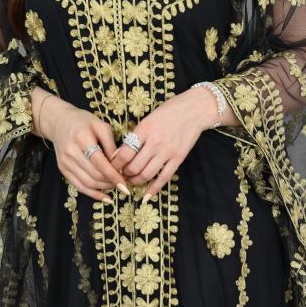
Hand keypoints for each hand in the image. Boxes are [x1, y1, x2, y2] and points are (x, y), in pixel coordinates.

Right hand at [41, 96, 130, 202]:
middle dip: (111, 182)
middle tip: (123, 183)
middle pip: (94, 175)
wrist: (59, 122)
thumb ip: (111, 144)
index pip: (99, 162)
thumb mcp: (101, 125)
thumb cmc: (83, 122)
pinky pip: (79, 186)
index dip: (113, 175)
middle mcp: (71, 152)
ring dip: (104, 188)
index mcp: (82, 138)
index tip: (125, 183)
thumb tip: (120, 164)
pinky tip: (105, 197)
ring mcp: (65, 162)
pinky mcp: (63, 169)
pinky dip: (93, 194)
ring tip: (115, 186)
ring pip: (88, 183)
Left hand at [109, 88, 214, 202]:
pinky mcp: (178, 158)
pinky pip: (164, 178)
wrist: (194, 110)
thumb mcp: (148, 119)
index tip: (111, 167)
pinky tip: (146, 196)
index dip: (115, 164)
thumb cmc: (168, 111)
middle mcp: (155, 142)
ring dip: (136, 181)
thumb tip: (120, 154)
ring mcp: (167, 152)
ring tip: (131, 181)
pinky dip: (153, 189)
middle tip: (121, 174)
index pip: (124, 154)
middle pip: (133, 167)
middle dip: (124, 174)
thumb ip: (135, 136)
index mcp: (144, 129)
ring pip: (146, 175)